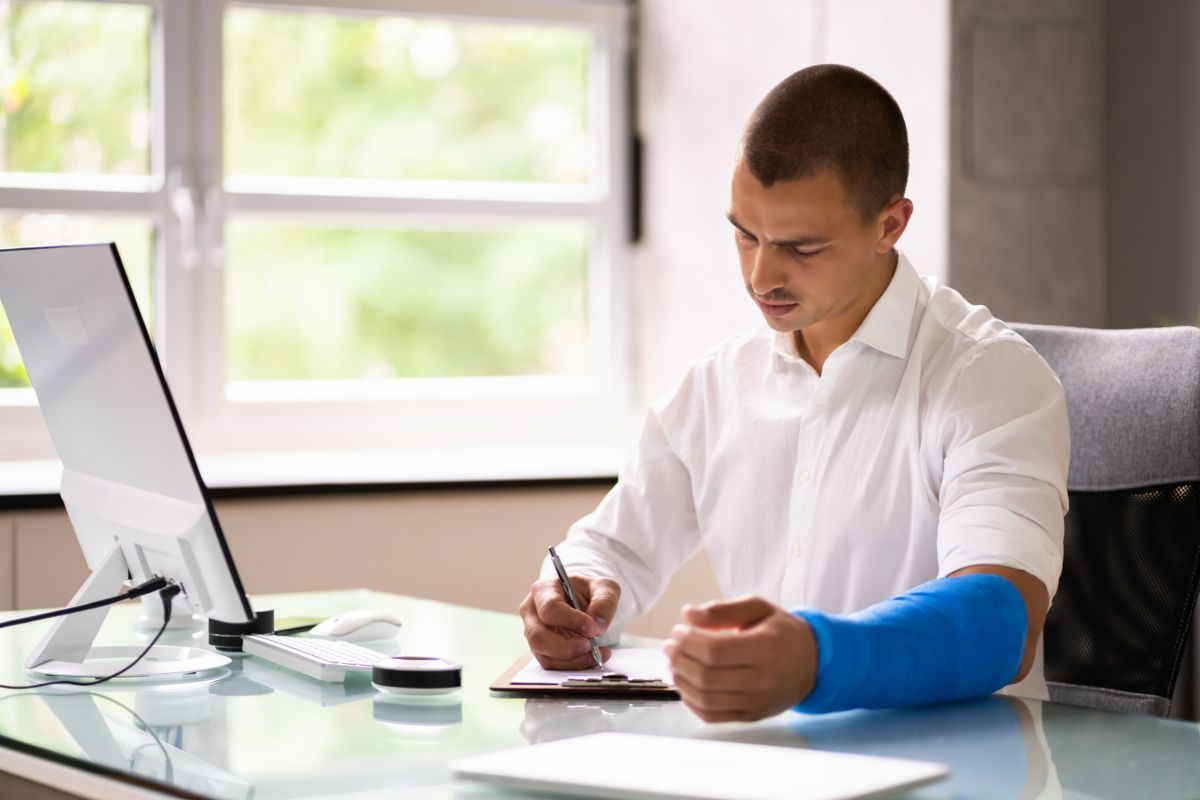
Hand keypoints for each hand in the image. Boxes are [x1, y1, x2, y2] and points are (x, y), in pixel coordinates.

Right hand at [518, 575, 619, 669]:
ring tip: (598, 653)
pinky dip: (575, 665)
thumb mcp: (605, 587)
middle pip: (538, 637)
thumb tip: (598, 625)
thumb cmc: (591, 592)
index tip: (593, 628)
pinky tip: (593, 657)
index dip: (572, 621)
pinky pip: (554, 666)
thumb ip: (605, 602)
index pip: (550, 609)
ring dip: (574, 660)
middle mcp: (532, 613)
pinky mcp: (542, 651)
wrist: (588, 603)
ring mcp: (534, 634)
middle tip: (590, 646)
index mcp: (543, 590)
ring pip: (545, 656)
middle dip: (566, 648)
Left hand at [664, 595, 816, 722]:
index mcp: (766, 648)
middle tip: (670, 646)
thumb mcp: (758, 608)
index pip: (715, 651)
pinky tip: (685, 684)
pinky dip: (691, 701)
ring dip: (681, 680)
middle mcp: (762, 680)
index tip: (678, 631)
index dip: (688, 641)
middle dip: (679, 660)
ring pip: (706, 698)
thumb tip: (688, 614)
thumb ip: (722, 609)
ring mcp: (756, 702)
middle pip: (706, 676)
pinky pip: (712, 715)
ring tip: (674, 663)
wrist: (812, 662)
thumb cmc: (781, 632)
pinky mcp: (750, 716)